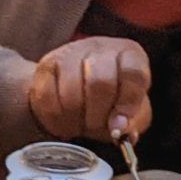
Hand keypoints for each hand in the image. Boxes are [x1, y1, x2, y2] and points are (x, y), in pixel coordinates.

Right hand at [28, 38, 152, 143]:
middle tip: (94, 127)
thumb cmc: (110, 101)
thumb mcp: (131, 112)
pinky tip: (62, 122)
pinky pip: (47, 95)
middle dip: (97, 115)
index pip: (133, 73)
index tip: (118, 127)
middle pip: (100, 82)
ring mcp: (71, 53)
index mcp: (129, 55)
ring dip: (75, 118)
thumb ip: (132, 123)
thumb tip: (121, 130)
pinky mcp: (47, 64)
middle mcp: (101, 48)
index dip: (128, 103)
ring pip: (71, 89)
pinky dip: (55, 117)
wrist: (75, 89)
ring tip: (78, 126)